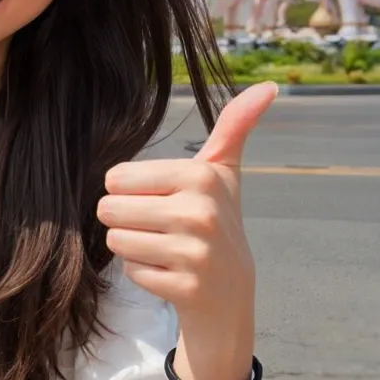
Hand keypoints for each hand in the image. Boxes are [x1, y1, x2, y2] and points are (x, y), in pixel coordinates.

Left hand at [97, 82, 277, 327]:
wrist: (231, 292)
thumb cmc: (216, 220)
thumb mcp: (222, 171)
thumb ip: (234, 126)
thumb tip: (268, 86)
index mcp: (200, 176)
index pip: (116, 178)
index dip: (129, 192)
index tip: (161, 200)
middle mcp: (200, 213)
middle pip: (110, 209)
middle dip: (125, 221)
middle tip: (159, 228)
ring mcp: (195, 254)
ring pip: (116, 241)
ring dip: (133, 247)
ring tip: (165, 248)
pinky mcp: (185, 288)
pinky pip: (131, 272)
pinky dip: (144, 274)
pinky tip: (171, 272)